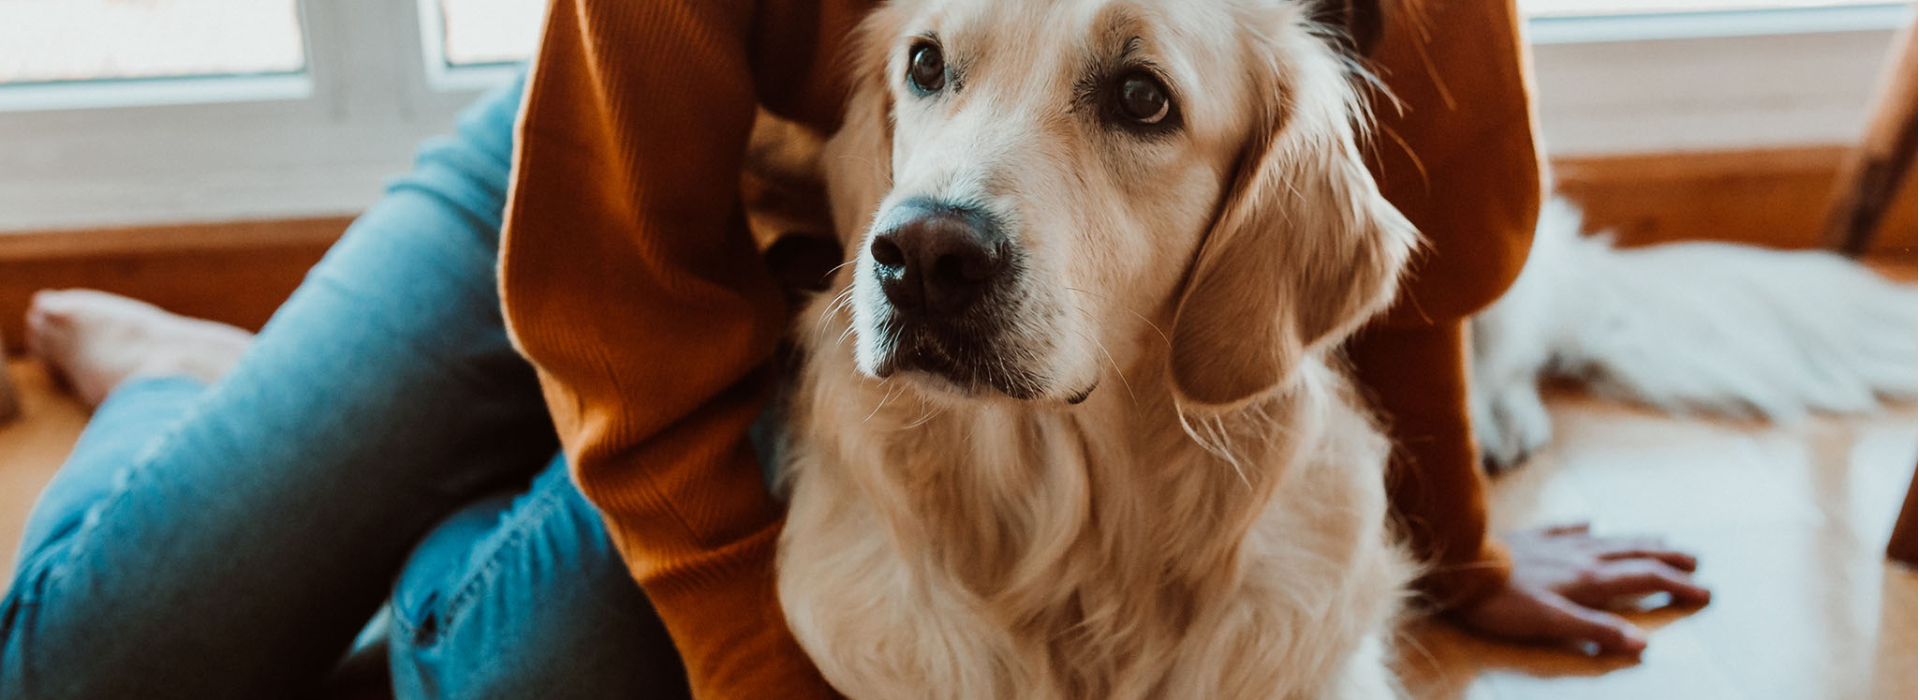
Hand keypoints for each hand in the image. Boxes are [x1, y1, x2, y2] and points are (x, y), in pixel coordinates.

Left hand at [1452, 523, 1709, 656]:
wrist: (1459, 565)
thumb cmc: (1502, 601)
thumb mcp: (1550, 622)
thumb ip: (1595, 630)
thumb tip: (1642, 643)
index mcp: (1589, 578)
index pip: (1644, 578)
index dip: (1676, 585)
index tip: (1705, 591)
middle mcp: (1579, 555)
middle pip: (1633, 552)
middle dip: (1667, 556)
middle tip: (1696, 559)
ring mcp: (1554, 544)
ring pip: (1606, 539)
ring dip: (1637, 539)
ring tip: (1659, 537)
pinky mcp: (1530, 539)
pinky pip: (1564, 528)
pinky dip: (1582, 526)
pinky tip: (1589, 521)